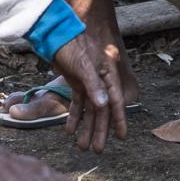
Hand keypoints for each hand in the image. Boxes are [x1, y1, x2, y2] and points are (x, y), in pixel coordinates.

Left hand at [53, 28, 129, 151]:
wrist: (57, 31)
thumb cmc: (72, 44)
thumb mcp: (83, 64)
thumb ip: (94, 84)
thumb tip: (103, 104)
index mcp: (107, 74)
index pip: (115, 101)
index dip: (119, 119)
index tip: (122, 136)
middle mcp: (100, 80)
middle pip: (102, 109)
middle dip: (100, 130)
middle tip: (97, 149)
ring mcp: (88, 81)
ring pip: (90, 109)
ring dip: (86, 126)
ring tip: (82, 146)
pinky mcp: (76, 81)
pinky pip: (77, 103)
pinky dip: (74, 116)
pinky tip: (69, 130)